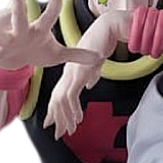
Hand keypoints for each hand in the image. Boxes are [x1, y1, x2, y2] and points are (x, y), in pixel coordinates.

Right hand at [0, 0, 100, 69]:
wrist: (15, 61)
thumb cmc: (37, 53)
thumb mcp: (58, 55)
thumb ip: (77, 55)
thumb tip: (99, 57)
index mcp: (38, 30)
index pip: (48, 15)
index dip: (53, 3)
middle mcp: (22, 31)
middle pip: (21, 16)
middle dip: (18, 4)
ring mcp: (8, 40)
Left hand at [43, 10, 129, 138]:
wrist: (109, 27)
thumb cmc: (103, 41)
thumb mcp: (96, 62)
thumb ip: (92, 73)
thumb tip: (90, 84)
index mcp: (71, 71)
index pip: (59, 94)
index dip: (56, 110)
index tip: (54, 124)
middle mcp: (69, 72)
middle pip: (57, 100)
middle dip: (57, 118)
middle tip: (58, 134)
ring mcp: (73, 72)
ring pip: (62, 101)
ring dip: (65, 118)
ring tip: (69, 131)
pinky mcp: (79, 73)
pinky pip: (71, 95)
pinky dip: (73, 109)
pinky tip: (78, 119)